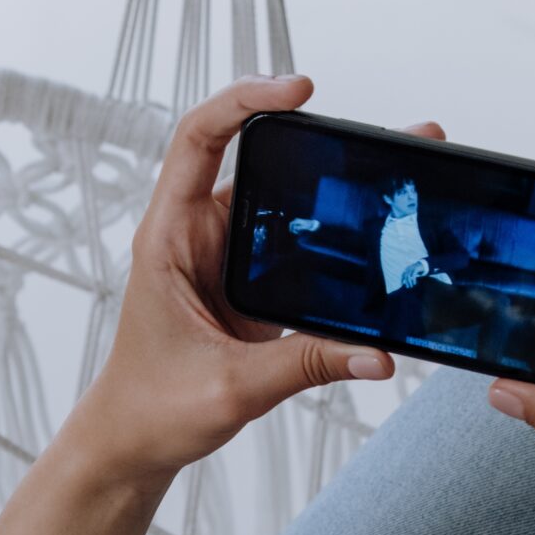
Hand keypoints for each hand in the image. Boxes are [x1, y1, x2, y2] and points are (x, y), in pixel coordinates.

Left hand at [74, 75, 445, 488]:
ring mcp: (224, 259)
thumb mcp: (232, 386)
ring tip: (400, 181)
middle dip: (320, 143)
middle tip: (388, 141)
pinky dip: (333, 241)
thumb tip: (377, 353)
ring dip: (334, 194)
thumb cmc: (151, 407)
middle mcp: (196, 237)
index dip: (243, 101)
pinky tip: (377, 242)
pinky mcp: (247, 286)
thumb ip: (306, 365)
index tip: (299, 91)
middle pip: (257, 163)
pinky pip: (294, 248)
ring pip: (282, 206)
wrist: (134, 442)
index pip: (198, 139)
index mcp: (169, 239)